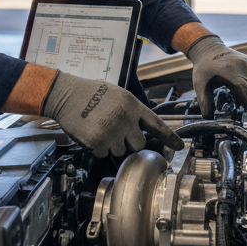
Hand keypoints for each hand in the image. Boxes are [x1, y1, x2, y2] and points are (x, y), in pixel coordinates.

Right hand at [42, 72, 183, 157]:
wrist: (66, 94)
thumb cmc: (90, 92)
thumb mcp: (118, 94)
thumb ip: (132, 110)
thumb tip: (143, 127)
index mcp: (132, 105)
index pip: (156, 124)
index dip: (169, 137)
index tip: (179, 147)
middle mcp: (125, 119)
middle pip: (139, 144)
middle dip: (129, 141)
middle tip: (116, 131)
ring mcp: (112, 131)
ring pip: (120, 150)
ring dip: (111, 144)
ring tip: (99, 127)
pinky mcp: (98, 141)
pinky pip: (104, 153)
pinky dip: (98, 147)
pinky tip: (91, 132)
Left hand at [187, 35, 246, 117]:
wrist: (210, 50)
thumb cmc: (205, 69)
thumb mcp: (200, 86)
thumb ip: (205, 103)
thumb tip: (209, 120)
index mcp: (229, 72)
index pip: (245, 89)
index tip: (246, 114)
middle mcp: (244, 67)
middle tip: (242, 108)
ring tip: (245, 99)